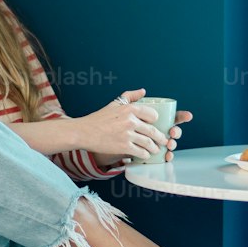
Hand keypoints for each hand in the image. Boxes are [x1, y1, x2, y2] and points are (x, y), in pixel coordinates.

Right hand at [77, 89, 191, 161]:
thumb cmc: (98, 118)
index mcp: (130, 109)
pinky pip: (140, 152)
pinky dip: (145, 155)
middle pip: (153, 131)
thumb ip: (130, 96)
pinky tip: (145, 155)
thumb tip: (143, 91)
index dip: (156, 121)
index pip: (153, 115)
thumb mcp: (114, 103)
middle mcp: (130, 121)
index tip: (157, 125)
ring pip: (148, 143)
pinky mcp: (123, 146)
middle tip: (163, 141)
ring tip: (156, 149)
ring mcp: (127, 134)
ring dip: (154, 148)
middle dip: (160, 138)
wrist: (84, 132)